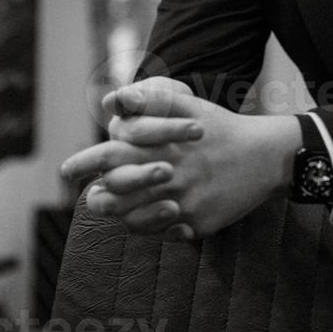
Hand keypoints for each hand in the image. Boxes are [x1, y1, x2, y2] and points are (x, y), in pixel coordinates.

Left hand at [62, 78, 301, 239]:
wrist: (266, 157)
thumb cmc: (223, 128)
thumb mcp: (191, 106)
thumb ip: (153, 100)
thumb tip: (115, 99)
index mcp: (162, 147)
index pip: (111, 156)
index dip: (85, 162)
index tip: (66, 169)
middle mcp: (170, 178)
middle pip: (117, 196)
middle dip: (98, 197)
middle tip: (93, 197)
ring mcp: (184, 204)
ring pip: (135, 220)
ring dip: (122, 215)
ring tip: (118, 209)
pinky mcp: (199, 224)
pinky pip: (164, 233)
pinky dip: (153, 226)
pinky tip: (155, 215)